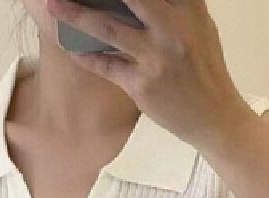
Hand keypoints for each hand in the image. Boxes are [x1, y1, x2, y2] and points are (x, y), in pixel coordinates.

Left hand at [45, 0, 250, 148]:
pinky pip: (106, 66)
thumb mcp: (199, 26)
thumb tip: (140, 0)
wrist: (214, 116)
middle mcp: (172, 27)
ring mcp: (156, 57)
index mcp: (188, 7)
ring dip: (77, 16)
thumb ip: (175, 6)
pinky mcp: (142, 84)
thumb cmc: (204, 69)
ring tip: (54, 6)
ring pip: (108, 29)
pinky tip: (70, 46)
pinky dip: (85, 55)